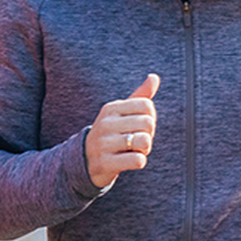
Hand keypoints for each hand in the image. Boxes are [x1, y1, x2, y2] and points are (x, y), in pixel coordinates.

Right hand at [86, 73, 160, 188]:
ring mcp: (104, 143)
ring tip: (133, 150)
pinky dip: (139, 162)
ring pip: (145, 141)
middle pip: (148, 123)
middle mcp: (106, 123)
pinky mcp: (106, 163)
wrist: (86, 161)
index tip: (139, 126)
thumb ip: (140, 96)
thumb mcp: (121, 113)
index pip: (147, 105)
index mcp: (111, 108)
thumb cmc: (111, 134)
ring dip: (145, 149)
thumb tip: (154, 77)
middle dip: (149, 134)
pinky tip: (128, 161)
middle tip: (136, 141)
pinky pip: (138, 160)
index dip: (150, 118)